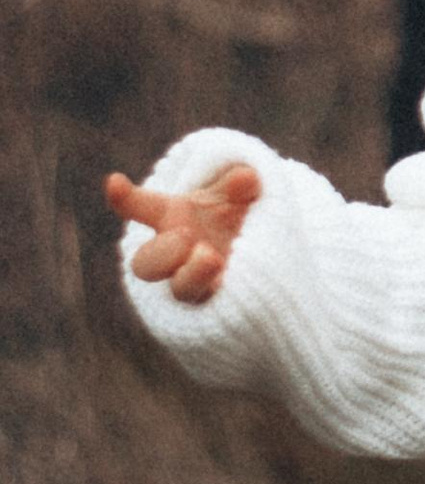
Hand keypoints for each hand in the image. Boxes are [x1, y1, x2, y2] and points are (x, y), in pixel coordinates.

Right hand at [105, 162, 260, 304]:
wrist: (251, 250)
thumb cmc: (232, 214)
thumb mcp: (237, 193)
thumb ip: (239, 185)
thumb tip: (246, 177)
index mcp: (170, 216)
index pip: (140, 206)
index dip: (125, 197)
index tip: (115, 182)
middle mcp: (173, 252)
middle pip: (146, 263)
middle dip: (163, 251)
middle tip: (187, 236)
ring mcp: (193, 278)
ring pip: (180, 289)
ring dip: (193, 275)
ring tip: (213, 259)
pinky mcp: (217, 299)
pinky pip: (209, 307)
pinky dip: (221, 296)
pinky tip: (233, 284)